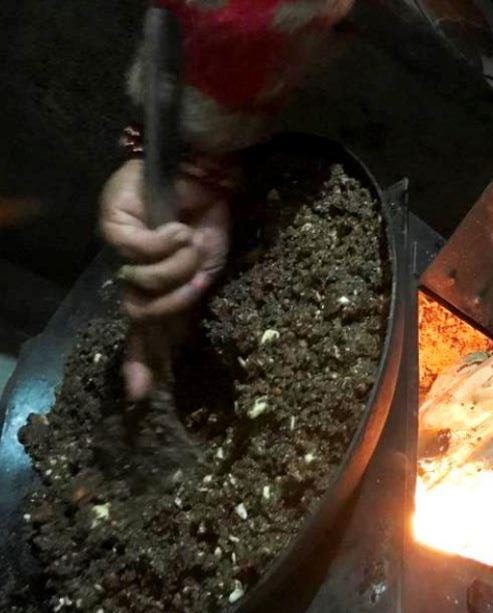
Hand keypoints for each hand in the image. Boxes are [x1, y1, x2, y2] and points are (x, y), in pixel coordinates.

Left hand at [99, 158, 230, 399]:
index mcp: (159, 289)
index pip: (144, 331)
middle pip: (134, 316)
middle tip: (182, 304)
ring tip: (189, 244)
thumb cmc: (211, 219)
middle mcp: (136, 274)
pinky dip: (164, 243)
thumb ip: (186, 302)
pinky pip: (136, 252)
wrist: (208, 172)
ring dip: (175, 268)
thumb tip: (174, 339)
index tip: (140, 394)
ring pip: (139, 286)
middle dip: (162, 315)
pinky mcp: (115, 225)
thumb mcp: (205, 270)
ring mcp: (122, 252)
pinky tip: (177, 228)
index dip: (140, 361)